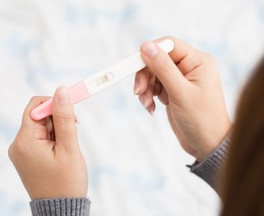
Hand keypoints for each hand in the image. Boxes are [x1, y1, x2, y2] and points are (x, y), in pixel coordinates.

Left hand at [8, 87, 87, 199]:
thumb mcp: (69, 147)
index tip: (73, 103)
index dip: (55, 102)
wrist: (61, 209)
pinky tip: (63, 149)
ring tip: (68, 146)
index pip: (36, 107)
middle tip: (74, 129)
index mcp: (25, 141)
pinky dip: (54, 137)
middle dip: (59, 118)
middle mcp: (18, 144)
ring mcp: (22, 151)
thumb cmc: (67, 181)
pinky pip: (41, 137)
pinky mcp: (28, 155)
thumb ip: (65, 118)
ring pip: (42, 126)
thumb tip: (62, 91)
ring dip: (58, 128)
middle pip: (39, 115)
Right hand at [134, 36, 231, 160]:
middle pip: (157, 60)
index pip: (169, 45)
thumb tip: (146, 46)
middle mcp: (189, 67)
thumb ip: (163, 68)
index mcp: (198, 61)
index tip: (135, 64)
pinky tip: (151, 107)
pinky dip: (148, 95)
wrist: (206, 144)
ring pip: (153, 74)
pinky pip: (154, 86)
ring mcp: (180, 80)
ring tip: (147, 103)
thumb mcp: (181, 92)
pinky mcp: (172, 91)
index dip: (150, 52)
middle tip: (139, 91)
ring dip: (145, 88)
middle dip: (145, 76)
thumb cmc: (202, 120)